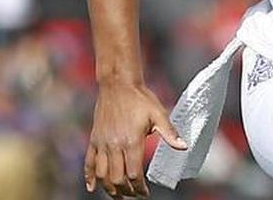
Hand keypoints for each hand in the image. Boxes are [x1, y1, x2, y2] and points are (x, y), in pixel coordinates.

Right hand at [85, 80, 186, 198]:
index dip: (139, 188)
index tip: (145, 193)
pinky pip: (89, 162)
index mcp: (131, 141)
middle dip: (126, 191)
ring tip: (118, 195)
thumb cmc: (140, 98)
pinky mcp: (94, 139)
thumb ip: (170, 133)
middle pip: (117, 179)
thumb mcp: (159, 114)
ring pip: (102, 175)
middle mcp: (114, 145)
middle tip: (134, 195)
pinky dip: (89, 177)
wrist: (118, 83)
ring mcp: (102, 143)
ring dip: (109, 189)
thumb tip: (184, 147)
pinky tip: (92, 187)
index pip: (133, 174)